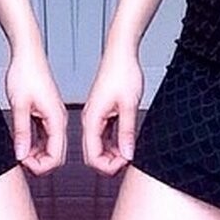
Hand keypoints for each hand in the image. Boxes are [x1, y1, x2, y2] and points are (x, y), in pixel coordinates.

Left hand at [5, 45, 66, 174]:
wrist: (27, 53)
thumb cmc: (25, 72)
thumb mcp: (19, 105)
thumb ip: (21, 132)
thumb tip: (21, 155)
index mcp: (56, 118)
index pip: (56, 157)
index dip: (39, 166)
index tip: (22, 161)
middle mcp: (59, 118)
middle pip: (56, 155)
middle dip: (38, 162)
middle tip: (19, 156)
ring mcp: (54, 115)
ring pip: (51, 146)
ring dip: (36, 153)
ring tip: (18, 149)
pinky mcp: (47, 112)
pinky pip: (46, 136)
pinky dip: (35, 143)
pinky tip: (22, 140)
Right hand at [81, 44, 143, 174]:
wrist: (121, 52)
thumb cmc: (123, 72)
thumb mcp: (129, 105)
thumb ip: (127, 132)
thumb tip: (127, 155)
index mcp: (92, 118)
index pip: (92, 157)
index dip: (109, 167)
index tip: (125, 162)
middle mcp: (89, 118)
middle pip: (92, 154)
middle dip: (109, 163)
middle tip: (128, 158)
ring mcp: (94, 115)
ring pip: (97, 145)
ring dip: (111, 154)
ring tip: (128, 151)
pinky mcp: (101, 111)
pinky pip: (102, 135)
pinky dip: (112, 143)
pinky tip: (125, 142)